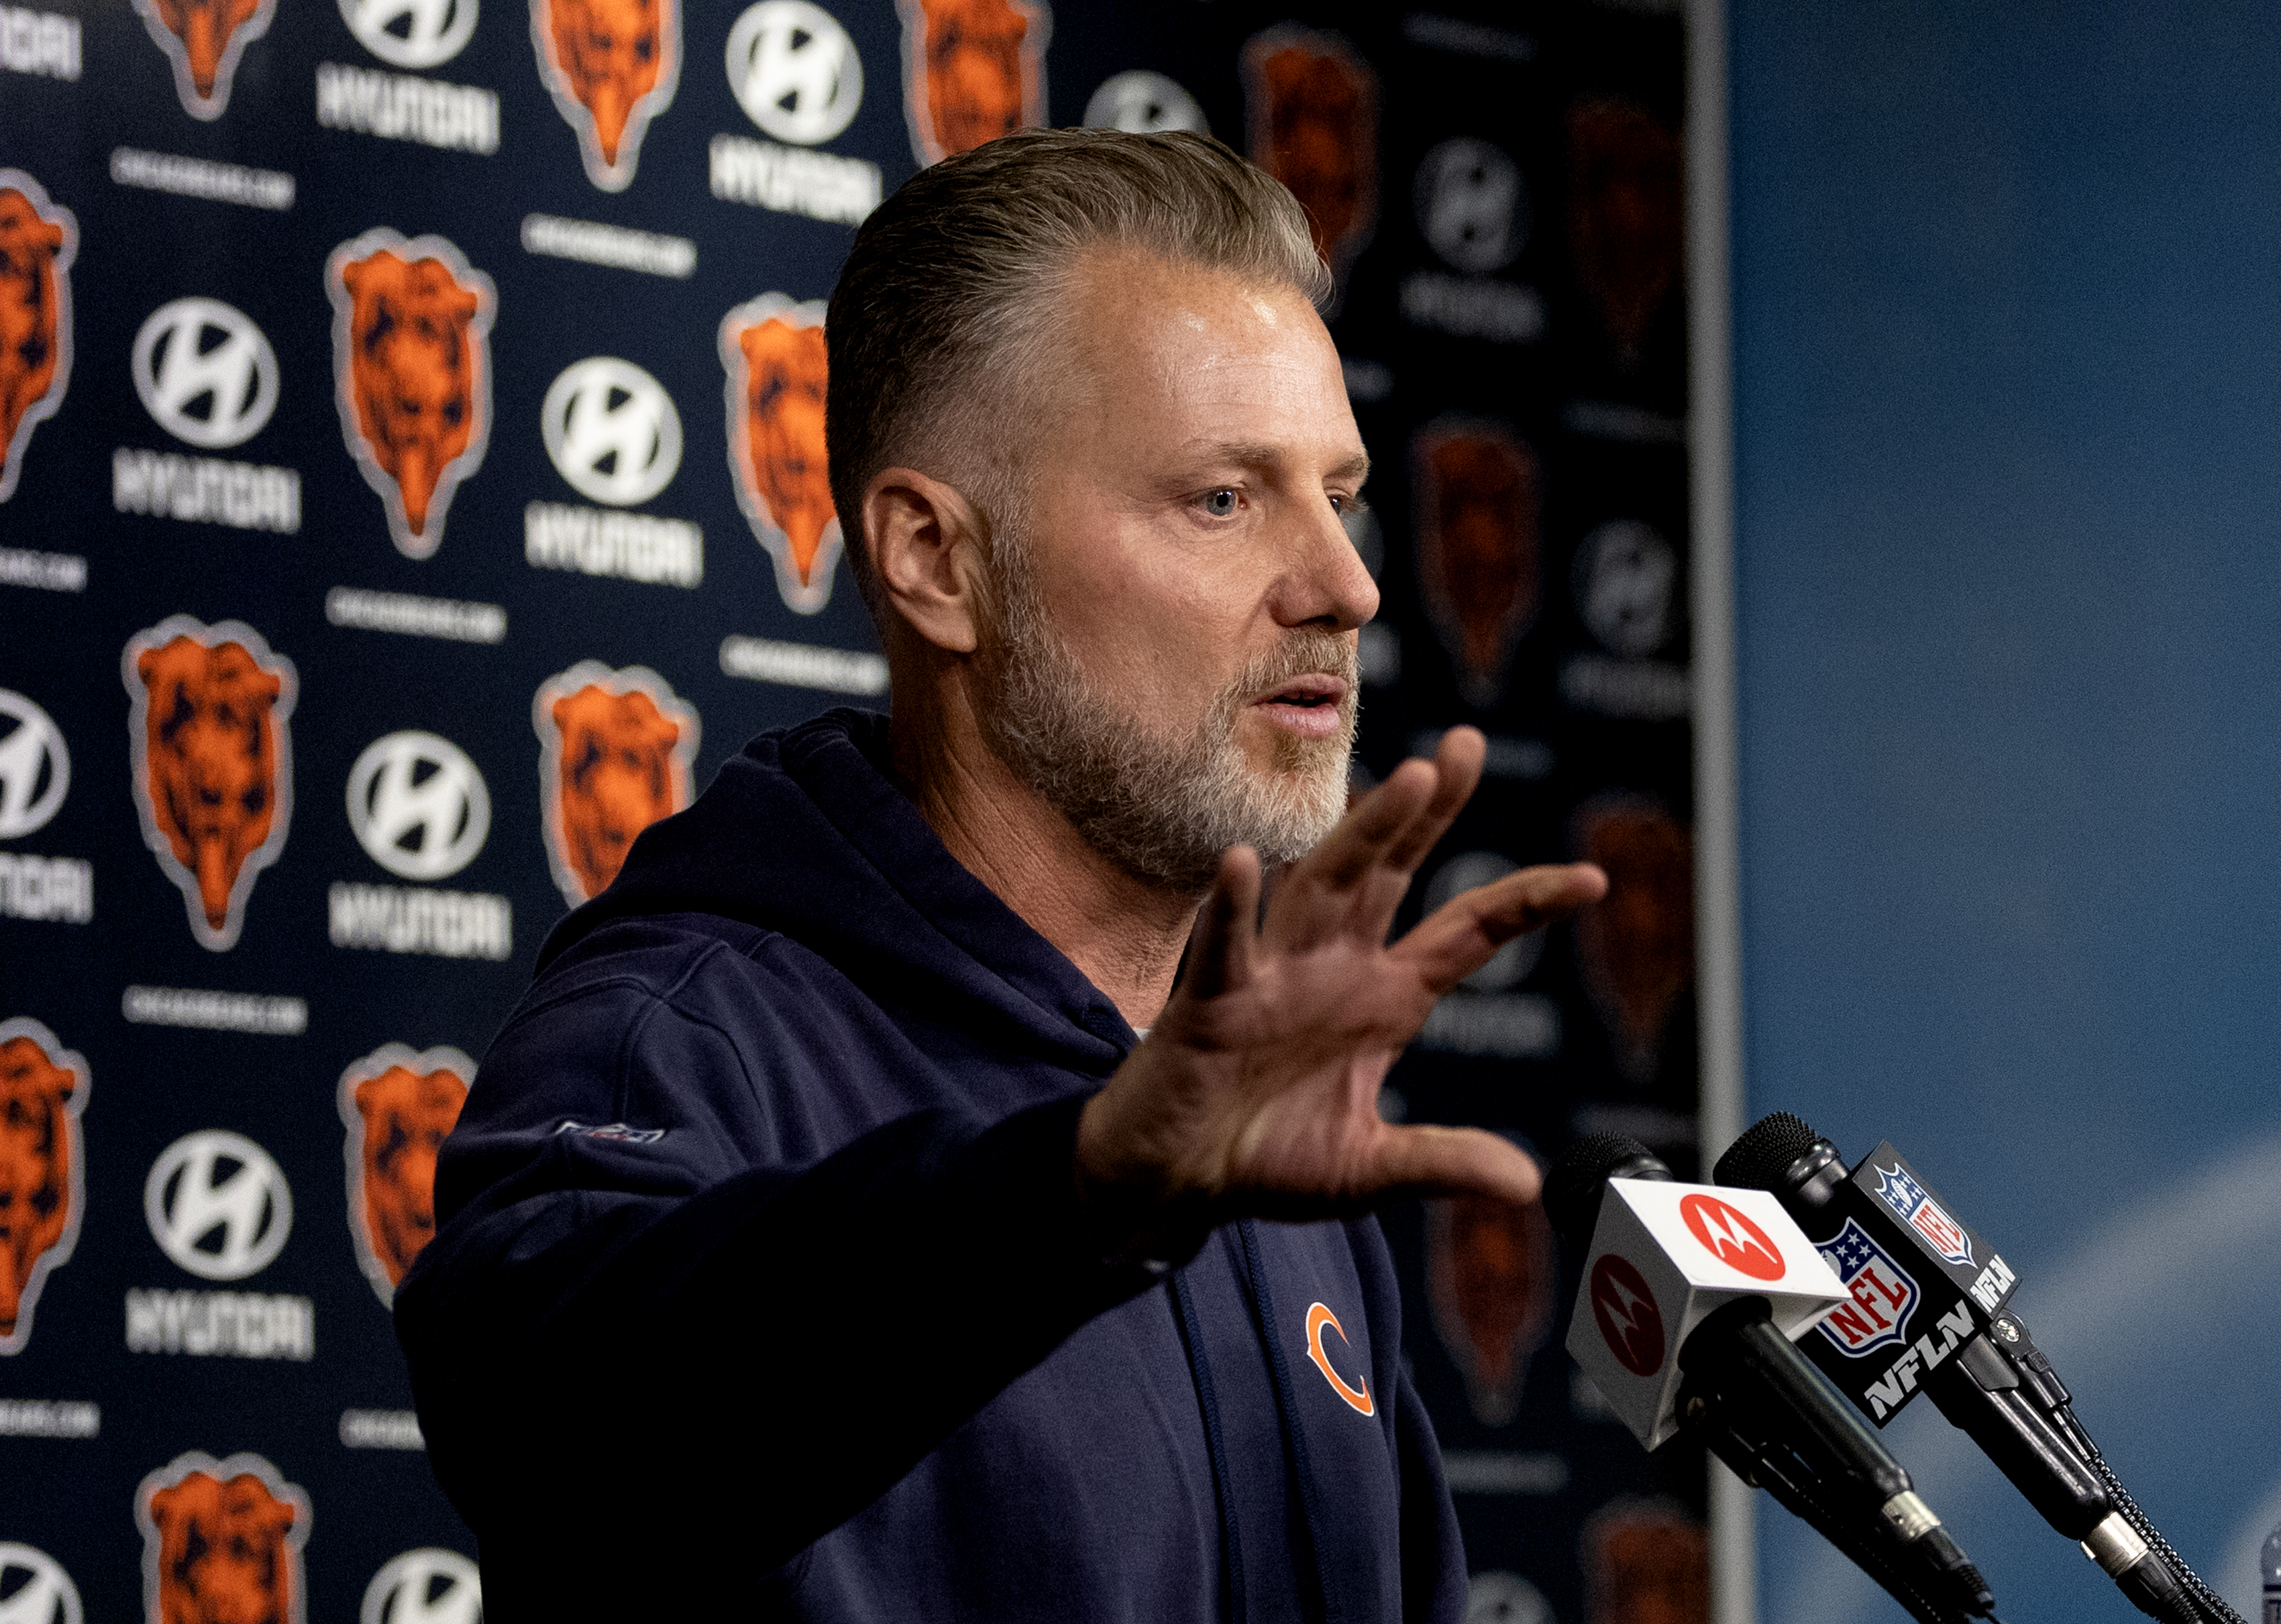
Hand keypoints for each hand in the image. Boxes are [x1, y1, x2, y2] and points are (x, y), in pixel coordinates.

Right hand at [1073, 726, 1607, 1262]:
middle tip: (1466, 748)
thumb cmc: (1267, 1159)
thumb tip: (1526, 1184)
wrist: (1175, 1182)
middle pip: (1391, 872)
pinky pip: (1225, 946)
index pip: (1467, 933)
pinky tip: (1241, 861)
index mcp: (1383, 999)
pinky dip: (1232, 905)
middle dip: (1430, 812)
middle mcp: (1333, 967)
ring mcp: (1273, 975)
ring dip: (1364, 833)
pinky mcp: (1212, 1001)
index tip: (1593, 879)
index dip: (1526, 903)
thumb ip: (1442, 1163)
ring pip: (1323, 885)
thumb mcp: (1370, 1169)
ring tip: (1409, 782)